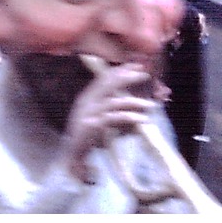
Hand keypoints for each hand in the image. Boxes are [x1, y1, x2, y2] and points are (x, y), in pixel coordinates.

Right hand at [58, 63, 155, 182]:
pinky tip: (142, 119)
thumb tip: (135, 102)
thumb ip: (114, 109)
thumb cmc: (87, 138)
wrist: (70, 157)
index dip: (120, 70)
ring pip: (114, 102)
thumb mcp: (99, 118)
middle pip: (107, 84)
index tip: (136, 65)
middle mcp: (86, 102)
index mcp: (87, 98)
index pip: (104, 78)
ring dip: (134, 102)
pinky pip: (113, 118)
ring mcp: (88, 114)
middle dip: (127, 77)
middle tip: (144, 74)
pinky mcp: (92, 127)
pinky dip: (129, 117)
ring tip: (151, 105)